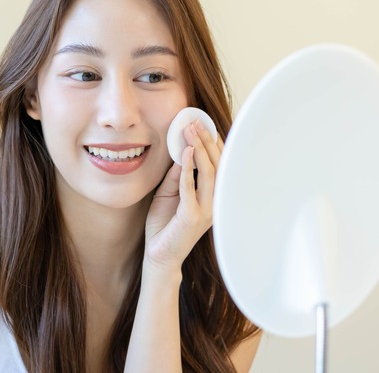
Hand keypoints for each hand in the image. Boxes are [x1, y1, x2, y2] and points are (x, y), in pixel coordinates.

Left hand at [145, 120, 222, 271]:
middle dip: (207, 141)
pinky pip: (191, 187)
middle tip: (196, 121)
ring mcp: (206, 211)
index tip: (204, 123)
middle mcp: (215, 203)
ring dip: (199, 149)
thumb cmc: (164, 225)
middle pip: (218, 165)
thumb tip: (180, 150)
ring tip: (190, 131)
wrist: (159, 256)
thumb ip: (176, 174)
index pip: (219, 165)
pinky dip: (188, 168)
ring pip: (209, 173)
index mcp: (214, 197)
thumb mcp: (169, 193)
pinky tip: (184, 152)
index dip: (213, 143)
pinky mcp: (192, 217)